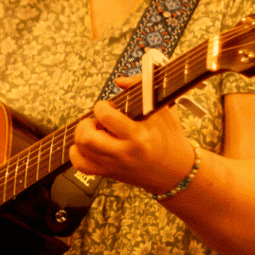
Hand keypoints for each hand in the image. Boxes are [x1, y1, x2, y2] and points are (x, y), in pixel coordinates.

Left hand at [69, 75, 195, 194]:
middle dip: (86, 123)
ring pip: (80, 151)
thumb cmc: (170, 138)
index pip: (106, 117)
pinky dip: (77, 153)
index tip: (108, 106)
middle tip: (97, 121)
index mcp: (138, 136)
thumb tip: (119, 81)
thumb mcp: (163, 109)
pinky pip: (81, 165)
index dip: (102, 106)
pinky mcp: (108, 174)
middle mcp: (123, 154)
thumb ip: (141, 87)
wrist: (176, 171)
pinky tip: (89, 145)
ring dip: (82, 136)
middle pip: (86, 138)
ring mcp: (114, 166)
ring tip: (95, 132)